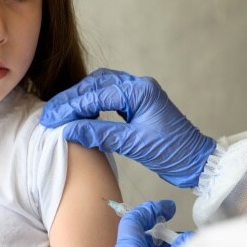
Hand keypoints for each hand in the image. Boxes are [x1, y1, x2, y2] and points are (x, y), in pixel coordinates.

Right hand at [40, 68, 215, 187]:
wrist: (196, 161)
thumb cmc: (172, 153)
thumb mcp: (134, 144)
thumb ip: (99, 134)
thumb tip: (68, 130)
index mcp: (140, 91)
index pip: (97, 94)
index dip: (71, 106)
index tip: (51, 118)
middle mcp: (139, 86)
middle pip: (96, 84)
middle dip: (72, 99)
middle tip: (50, 114)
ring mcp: (139, 93)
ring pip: (101, 87)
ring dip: (80, 98)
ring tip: (60, 112)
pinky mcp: (138, 103)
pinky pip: (109, 96)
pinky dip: (92, 102)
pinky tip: (80, 112)